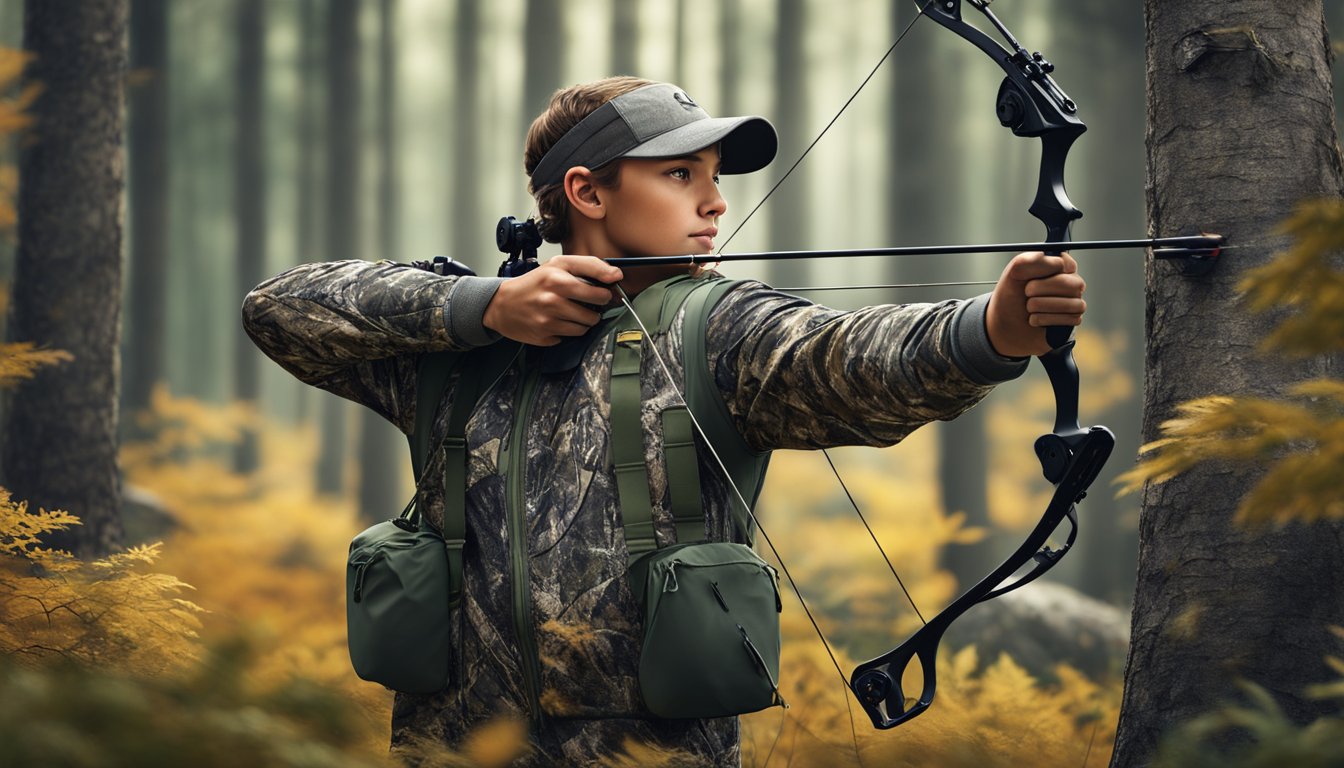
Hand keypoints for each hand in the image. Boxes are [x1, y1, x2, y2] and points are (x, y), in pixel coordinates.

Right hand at [482, 255, 623, 345]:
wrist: (502, 304)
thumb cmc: (533, 283)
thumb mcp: (557, 265)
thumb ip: (589, 265)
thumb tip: (616, 275)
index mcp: (557, 278)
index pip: (597, 288)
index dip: (606, 290)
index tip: (607, 289)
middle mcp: (552, 299)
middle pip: (594, 310)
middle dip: (597, 307)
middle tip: (590, 303)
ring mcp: (547, 320)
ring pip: (585, 327)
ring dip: (584, 321)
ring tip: (572, 311)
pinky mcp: (544, 336)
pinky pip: (570, 337)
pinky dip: (568, 330)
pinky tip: (558, 321)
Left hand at [985, 251, 1086, 357]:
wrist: (1006, 321)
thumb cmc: (1012, 294)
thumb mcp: (1014, 272)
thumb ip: (1031, 260)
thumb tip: (1058, 262)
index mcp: (1060, 265)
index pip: (1066, 263)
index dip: (1046, 270)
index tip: (1031, 275)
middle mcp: (1071, 280)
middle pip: (1072, 284)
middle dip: (1042, 289)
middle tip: (1027, 291)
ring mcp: (1075, 299)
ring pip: (1073, 304)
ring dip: (1042, 305)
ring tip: (1029, 306)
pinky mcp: (1074, 318)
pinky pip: (1070, 319)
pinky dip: (1045, 320)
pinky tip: (1034, 318)